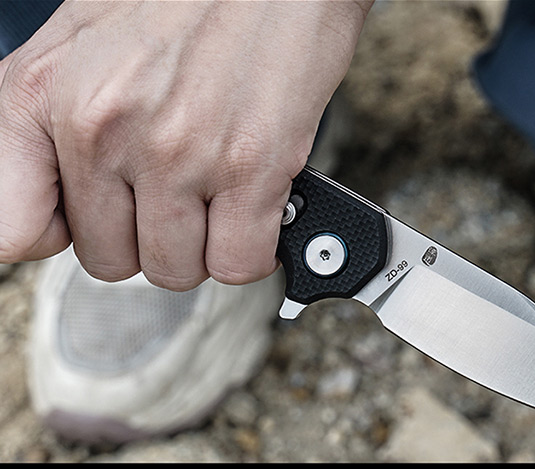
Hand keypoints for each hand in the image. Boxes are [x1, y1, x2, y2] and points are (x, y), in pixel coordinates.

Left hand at [0, 0, 370, 289]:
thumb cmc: (190, 0)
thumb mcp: (82, 40)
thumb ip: (50, 121)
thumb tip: (56, 192)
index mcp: (52, 96)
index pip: (16, 231)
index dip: (63, 234)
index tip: (100, 216)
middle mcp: (107, 129)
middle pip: (112, 261)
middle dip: (147, 236)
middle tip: (176, 193)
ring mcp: (180, 153)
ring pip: (176, 270)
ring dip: (201, 245)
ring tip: (217, 193)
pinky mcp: (250, 168)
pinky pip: (238, 263)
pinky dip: (249, 248)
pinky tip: (253, 206)